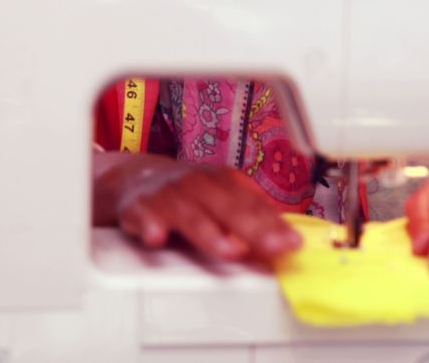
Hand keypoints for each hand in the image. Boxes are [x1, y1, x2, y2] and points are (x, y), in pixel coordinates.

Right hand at [93, 153, 301, 261]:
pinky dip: (150, 225)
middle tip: (274, 248)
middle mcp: (199, 185)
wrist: (135, 177)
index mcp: (224, 182)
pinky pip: (145, 216)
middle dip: (253, 229)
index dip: (275, 225)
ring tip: (230, 250)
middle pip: (228, 207)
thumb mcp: (222, 198)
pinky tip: (157, 236)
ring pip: (191, 215)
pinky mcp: (139, 207)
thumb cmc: (188, 193)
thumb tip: (288, 242)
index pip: (254, 204)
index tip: (293, 243)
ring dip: (210, 233)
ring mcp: (169, 195)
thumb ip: (252, 219)